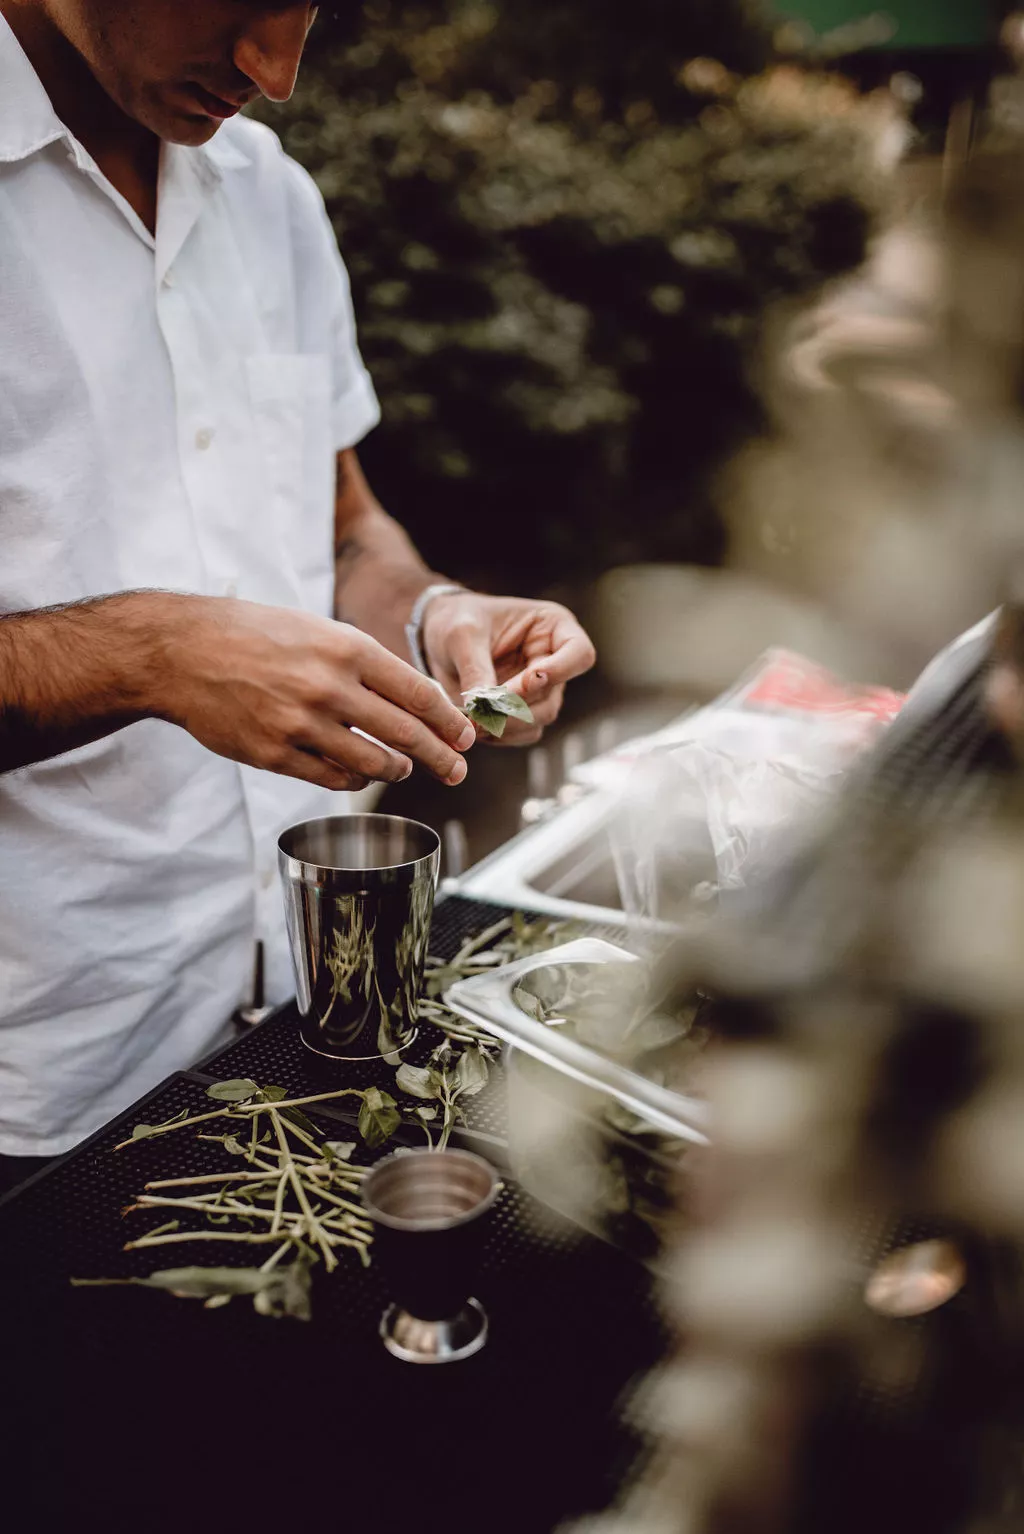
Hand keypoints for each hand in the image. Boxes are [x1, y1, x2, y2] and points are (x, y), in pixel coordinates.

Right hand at [153, 595, 475, 790]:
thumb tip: (413, 700)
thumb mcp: (318, 629)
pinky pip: (332, 778)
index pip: (419, 693)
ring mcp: (301, 724)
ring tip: (402, 768)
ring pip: (373, 763)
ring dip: (395, 770)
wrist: (182, 652)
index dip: (450, 721)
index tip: (466, 736)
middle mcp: (329, 687)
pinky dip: (354, 778)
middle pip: (407, 734)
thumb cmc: (253, 634)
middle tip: (458, 770)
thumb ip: (365, 663)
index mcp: (347, 649)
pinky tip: (359, 772)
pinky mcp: (275, 754)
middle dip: (441, 757)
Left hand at [422, 592, 595, 744]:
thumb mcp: (461, 635)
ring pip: (539, 719)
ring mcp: (541, 689)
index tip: (530, 679)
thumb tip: (482, 709)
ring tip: (471, 718)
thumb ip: (475, 669)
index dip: (560, 671)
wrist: (439, 635)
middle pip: (553, 695)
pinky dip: (499, 734)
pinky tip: (474, 724)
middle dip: (517, 706)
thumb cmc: (456, 619)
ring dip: (506, 724)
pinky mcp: (523, 711)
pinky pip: (521, 733)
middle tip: (482, 710)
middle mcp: (554, 660)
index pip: (579, 653)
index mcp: (553, 627)